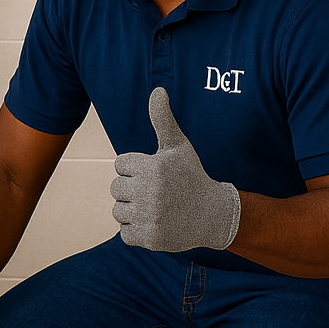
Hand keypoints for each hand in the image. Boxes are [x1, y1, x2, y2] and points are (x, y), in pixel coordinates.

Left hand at [111, 87, 240, 252]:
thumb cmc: (191, 176)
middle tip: (157, 193)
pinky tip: (156, 224)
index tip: (156, 174)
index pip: (119, 165)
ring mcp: (149, 216)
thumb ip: (163, 119)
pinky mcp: (150, 238)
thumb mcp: (178, 146)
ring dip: (133, 212)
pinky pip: (124, 234)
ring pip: (118, 212)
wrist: (213, 215)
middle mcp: (149, 191)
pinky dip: (137, 231)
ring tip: (156, 208)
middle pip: (115, 189)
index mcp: (152, 166)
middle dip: (132, 190)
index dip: (136, 169)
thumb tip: (158, 90)